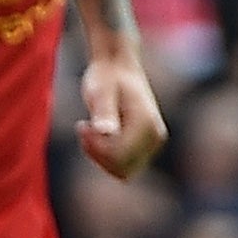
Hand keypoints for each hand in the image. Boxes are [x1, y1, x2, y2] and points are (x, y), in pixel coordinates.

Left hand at [77, 54, 165, 178]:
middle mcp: (155, 137)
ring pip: (122, 171)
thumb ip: (104, 112)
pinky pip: (122, 165)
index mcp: (147, 125)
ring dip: (101, 155)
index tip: (82, 126)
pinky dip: (105, 154)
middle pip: (121, 169)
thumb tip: (106, 132)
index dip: (96, 148)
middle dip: (98, 154)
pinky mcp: (145, 145)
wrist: (117, 67)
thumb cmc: (106, 77)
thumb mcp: (100, 92)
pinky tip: (97, 133)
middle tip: (84, 128)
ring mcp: (152, 143)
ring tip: (90, 128)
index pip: (119, 157)